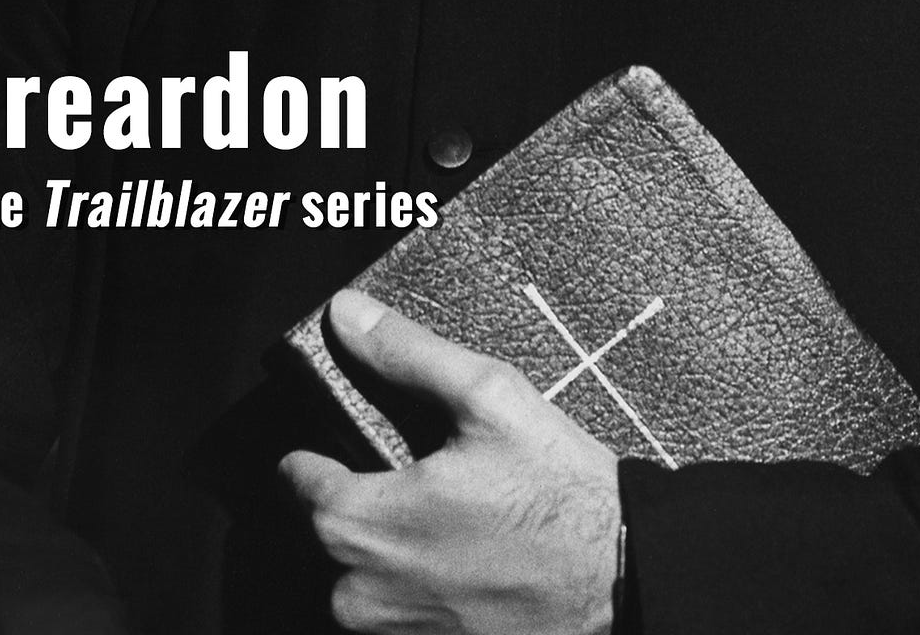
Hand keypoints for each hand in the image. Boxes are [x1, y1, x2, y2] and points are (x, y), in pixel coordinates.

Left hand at [280, 288, 620, 633]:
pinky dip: (422, 586)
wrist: (624, 580)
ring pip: (364, 576)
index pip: (295, 481)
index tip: (355, 443)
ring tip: (456, 522)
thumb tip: (346, 314)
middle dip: (368, 500)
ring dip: (393, 548)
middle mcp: (360, 594)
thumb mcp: (486, 397)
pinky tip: (468, 562)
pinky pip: (398, 614)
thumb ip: (404, 352)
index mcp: (359, 526)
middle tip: (429, 480)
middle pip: (330, 531)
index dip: (322, 451)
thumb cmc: (558, 496)